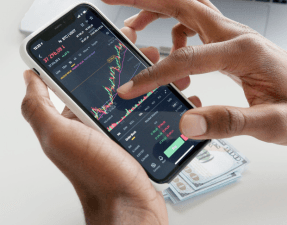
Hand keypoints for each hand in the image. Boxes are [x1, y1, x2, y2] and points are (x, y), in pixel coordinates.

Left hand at [21, 27, 167, 224]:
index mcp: (74, 119)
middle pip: (113, 85)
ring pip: (134, 98)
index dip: (100, 58)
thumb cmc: (97, 175)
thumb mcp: (58, 137)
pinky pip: (147, 116)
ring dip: (150, 82)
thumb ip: (39, 107)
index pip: (85, 79)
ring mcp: (117, 133)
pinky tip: (170, 96)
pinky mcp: (136, 141)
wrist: (129, 206)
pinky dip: (158, 103)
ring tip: (167, 74)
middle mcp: (94, 125)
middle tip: (150, 55)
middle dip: (132, 66)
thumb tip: (29, 77)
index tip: (118, 43)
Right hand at [103, 0, 286, 144]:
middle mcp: (234, 36)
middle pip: (183, 4)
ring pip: (187, 8)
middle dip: (144, 0)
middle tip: (114, 1)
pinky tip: (170, 49)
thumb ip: (230, 122)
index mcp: (242, 52)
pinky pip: (194, 26)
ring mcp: (231, 36)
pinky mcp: (228, 43)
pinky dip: (173, 30)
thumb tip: (187, 123)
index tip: (131, 88)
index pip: (186, 58)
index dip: (154, 74)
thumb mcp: (272, 123)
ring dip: (156, 10)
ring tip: (133, 27)